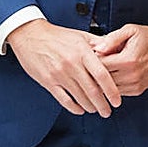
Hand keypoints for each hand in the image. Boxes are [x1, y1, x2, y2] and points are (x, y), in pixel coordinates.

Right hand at [7, 19, 121, 116]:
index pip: (102, 75)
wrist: (30, 35)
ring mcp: (59, 74)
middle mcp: (72, 63)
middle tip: (108, 111)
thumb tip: (116, 51)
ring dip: (90, 107)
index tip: (117, 100)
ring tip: (96, 110)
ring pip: (79, 97)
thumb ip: (99, 44)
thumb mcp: (81, 35)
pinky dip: (74, 108)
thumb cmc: (57, 36)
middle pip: (92, 90)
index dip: (112, 91)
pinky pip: (64, 100)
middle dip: (103, 105)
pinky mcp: (48, 81)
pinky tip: (80, 109)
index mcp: (82, 51)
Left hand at [92, 23, 147, 96]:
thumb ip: (111, 39)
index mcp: (128, 60)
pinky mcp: (138, 90)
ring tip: (100, 70)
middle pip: (103, 79)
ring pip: (109, 88)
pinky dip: (112, 85)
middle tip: (90, 63)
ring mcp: (136, 85)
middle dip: (95, 71)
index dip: (91, 60)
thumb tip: (95, 47)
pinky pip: (118, 91)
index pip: (100, 65)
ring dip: (103, 80)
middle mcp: (132, 75)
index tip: (88, 55)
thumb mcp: (130, 30)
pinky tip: (111, 75)